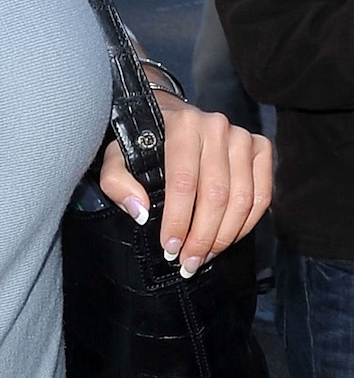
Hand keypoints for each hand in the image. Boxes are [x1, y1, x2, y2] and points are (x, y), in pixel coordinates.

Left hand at [98, 94, 271, 276]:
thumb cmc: (142, 141)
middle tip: (188, 262)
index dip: (178, 220)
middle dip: (202, 236)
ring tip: (205, 256)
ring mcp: (242, 136)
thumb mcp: (116, 157)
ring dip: (225, 236)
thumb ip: (117, 182)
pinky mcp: (261, 148)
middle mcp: (216, 127)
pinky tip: (227, 239)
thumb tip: (141, 213)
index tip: (170, 247)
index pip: (183, 182)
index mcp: (182, 125)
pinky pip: (262, 194)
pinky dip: (247, 224)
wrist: (170, 115)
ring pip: (242, 198)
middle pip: (217, 194)